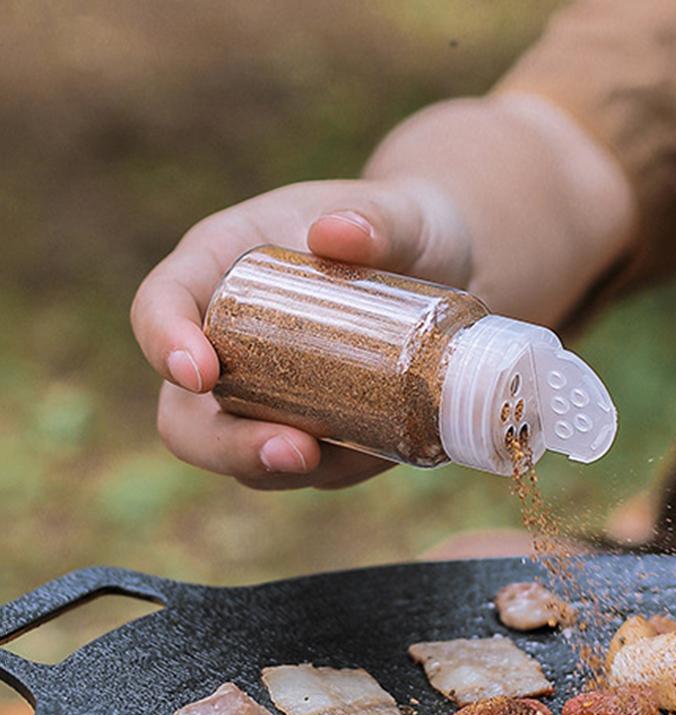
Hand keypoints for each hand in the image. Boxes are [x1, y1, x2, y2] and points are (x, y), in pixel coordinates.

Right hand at [131, 178, 471, 488]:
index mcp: (219, 266)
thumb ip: (378, 218)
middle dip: (227, 445)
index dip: (163, 340)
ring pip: (242, 455)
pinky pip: (309, 470)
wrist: (445, 269)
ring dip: (283, 470)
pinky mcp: (313, 431)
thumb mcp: (400, 213)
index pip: (160, 304)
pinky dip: (337, 472)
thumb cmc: (405, 227)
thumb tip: (336, 234)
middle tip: (295, 449)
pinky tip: (378, 455)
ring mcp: (266, 395)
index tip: (199, 371)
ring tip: (345, 455)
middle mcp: (229, 341)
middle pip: (185, 415)